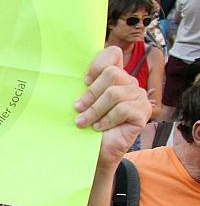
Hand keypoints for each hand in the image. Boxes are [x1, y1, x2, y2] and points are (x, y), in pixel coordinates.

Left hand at [74, 46, 151, 168]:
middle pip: (112, 73)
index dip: (98, 63)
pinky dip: (107, 119)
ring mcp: (139, 97)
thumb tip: (62, 73)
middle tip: (77, 108)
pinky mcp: (143, 112)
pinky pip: (123, 109)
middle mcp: (129, 83)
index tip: (84, 81)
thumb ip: (81, 86)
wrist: (94, 151)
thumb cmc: (86, 125)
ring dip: (95, 109)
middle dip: (91, 93)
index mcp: (115, 76)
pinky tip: (99, 128)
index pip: (113, 54)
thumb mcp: (81, 102)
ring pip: (115, 93)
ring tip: (84, 122)